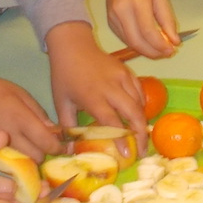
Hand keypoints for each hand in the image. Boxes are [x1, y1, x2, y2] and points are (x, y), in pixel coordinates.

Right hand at [0, 65, 61, 161]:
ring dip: (29, 160)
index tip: (63, 147)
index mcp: (20, 119)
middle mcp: (9, 138)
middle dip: (44, 154)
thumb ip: (38, 112)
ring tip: (30, 150)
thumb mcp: (18, 92)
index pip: (46, 142)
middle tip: (45, 147)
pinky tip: (12, 152)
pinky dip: (12, 161)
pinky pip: (4, 165)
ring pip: (21, 166)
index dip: (58, 147)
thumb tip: (53, 131)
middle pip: (36, 158)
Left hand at [46, 21, 147, 143]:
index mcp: (93, 97)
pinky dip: (141, 106)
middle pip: (133, 113)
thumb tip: (69, 150)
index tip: (128, 155)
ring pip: (139, 103)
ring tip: (140, 138)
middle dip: (140, 134)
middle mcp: (111, 87)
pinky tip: (137, 116)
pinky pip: (140, 92)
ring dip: (141, 122)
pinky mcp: (127, 72)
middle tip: (141, 151)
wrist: (73, 46)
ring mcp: (122, 78)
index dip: (122, 139)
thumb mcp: (61, 103)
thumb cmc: (65, 76)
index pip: (112, 121)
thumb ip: (67, 127)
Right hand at [103, 0, 181, 57]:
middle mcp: (122, 12)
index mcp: (137, 2)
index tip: (172, 50)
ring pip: (130, 43)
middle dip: (152, 52)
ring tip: (160, 50)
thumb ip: (167, 19)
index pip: (148, 31)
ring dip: (146, 51)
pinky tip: (148, 43)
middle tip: (166, 53)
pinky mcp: (110, 23)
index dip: (160, 45)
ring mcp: (113, 19)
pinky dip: (137, 44)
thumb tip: (174, 41)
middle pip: (136, 42)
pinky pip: (125, 39)